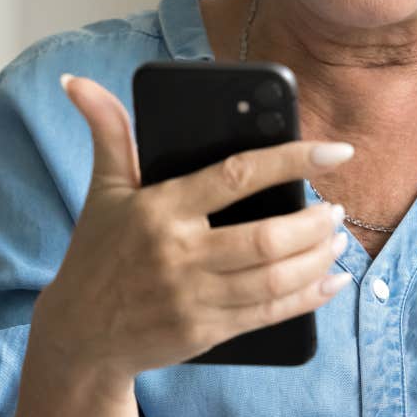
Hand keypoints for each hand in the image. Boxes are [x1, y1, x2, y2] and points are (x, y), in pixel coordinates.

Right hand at [29, 73, 356, 386]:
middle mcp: (179, 254)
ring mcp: (193, 297)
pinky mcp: (205, 332)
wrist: (80, 335)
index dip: (292, 160)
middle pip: (267, 237)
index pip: (238, 175)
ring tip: (337, 239)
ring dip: (318, 258)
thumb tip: (78, 82)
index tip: (335, 151)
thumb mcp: (103, 191)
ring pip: (275, 278)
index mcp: (161, 209)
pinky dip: (309, 297)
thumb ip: (108, 133)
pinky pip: (269, 314)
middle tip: (336, 209)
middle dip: (314, 223)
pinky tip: (331, 282)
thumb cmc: (97, 254)